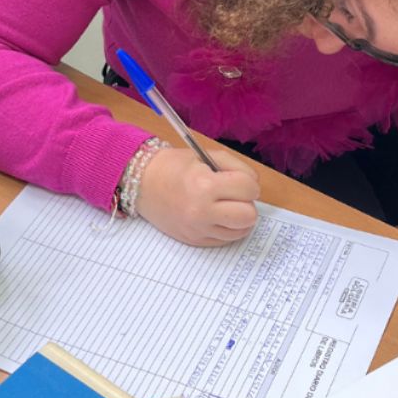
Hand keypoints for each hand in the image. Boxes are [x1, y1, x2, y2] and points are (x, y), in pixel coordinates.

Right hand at [136, 147, 259, 245]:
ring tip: (226, 206)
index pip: (249, 189)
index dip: (249, 183)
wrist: (143, 184)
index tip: (239, 180)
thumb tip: (254, 185)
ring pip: (240, 231)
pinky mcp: (195, 241)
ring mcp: (198, 229)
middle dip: (247, 204)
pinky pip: (226, 239)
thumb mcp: (206, 156)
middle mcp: (201, 211)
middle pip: (248, 216)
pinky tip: (216, 217)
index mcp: (204, 185)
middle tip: (235, 196)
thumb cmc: (175, 167)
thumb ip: (236, 167)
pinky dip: (226, 228)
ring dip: (239, 218)